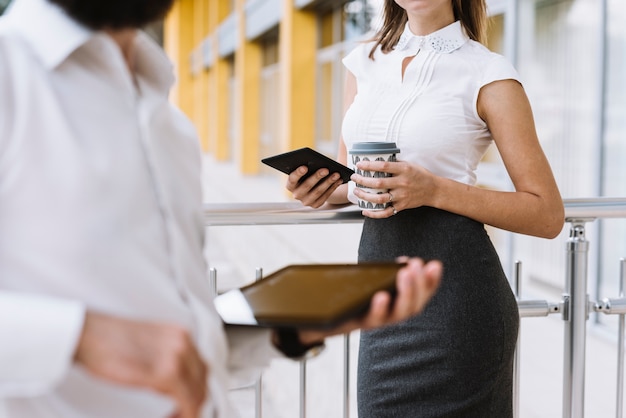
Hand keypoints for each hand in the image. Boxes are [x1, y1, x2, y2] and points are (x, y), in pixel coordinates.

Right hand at [74, 312, 207, 417]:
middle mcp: (183, 342)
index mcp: (180, 334)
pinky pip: (186, 400)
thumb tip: (173, 381)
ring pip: (197, 392)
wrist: (87, 334)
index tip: (187, 401)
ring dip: (190, 409)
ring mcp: (175, 356)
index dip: (196, 387)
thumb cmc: (108, 340)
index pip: (200, 366)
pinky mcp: (164, 372)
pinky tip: (174, 416)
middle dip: (195, 400)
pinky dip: (186, 413)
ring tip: (175, 416)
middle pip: (202, 380)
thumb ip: (166, 357)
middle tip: (182, 413)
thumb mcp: (148, 343)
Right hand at [286, 166, 343, 207]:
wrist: (314, 187)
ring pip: (318, 191)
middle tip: (326, 169)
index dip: (298, 173)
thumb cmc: (309, 174)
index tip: (305, 167)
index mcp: (290, 184)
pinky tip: (338, 180)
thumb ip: (307, 162)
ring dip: (328, 182)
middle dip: (317, 177)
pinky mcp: (316, 205)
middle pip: (307, 185)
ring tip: (336, 174)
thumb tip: (318, 156)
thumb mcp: (306, 168)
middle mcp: (296, 194)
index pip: (292, 179)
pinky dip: (333, 187)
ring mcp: (306, 201)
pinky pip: (325, 196)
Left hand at [298, 257, 441, 344]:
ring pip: (398, 314)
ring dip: (405, 293)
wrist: (322, 319)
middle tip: (417, 265)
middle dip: (420, 284)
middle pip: (414, 306)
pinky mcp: (359, 324)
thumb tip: (402, 261)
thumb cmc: (351, 299)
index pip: (421, 295)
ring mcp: (376, 321)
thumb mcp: (371, 283)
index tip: (435, 264)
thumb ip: (387, 274)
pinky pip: (372, 319)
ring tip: (404, 274)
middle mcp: (391, 316)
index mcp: (397, 305)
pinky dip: (379, 308)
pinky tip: (381, 295)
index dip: (432, 282)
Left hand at [351, 160, 435, 218]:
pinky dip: (374, 213)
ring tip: (357, 192)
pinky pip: (386, 212)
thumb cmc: (420, 175)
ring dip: (365, 196)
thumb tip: (376, 162)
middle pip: (378, 183)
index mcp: (403, 170)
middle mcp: (402, 183)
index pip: (383, 166)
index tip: (359, 164)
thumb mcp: (409, 165)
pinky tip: (365, 211)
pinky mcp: (401, 206)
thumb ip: (394, 164)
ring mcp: (401, 196)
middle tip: (355, 178)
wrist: (433, 190)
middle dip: (363, 180)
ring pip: (379, 198)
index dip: (369, 165)